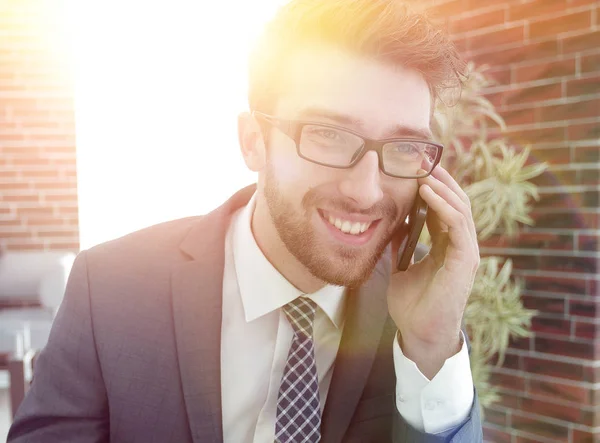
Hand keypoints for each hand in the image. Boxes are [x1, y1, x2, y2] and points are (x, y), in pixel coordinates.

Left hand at [387, 165, 479, 378]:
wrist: (418, 334)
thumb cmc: (411, 306)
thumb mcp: (400, 267)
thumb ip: (400, 245)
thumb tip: (391, 223)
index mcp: (447, 246)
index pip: (444, 208)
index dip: (432, 187)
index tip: (414, 169)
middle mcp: (460, 245)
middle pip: (456, 202)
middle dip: (440, 179)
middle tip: (420, 160)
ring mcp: (465, 252)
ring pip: (460, 208)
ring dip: (442, 187)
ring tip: (423, 170)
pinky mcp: (465, 260)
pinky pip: (457, 224)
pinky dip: (443, 205)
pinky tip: (426, 192)